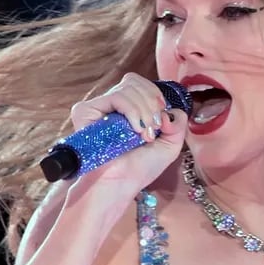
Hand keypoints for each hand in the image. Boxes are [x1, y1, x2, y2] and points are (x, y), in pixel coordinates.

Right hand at [67, 73, 187, 198]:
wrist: (120, 183)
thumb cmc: (139, 168)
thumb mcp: (170, 145)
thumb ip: (178, 123)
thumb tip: (172, 109)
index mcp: (126, 109)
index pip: (139, 83)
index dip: (154, 96)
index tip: (161, 120)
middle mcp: (110, 105)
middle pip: (134, 81)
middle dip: (152, 103)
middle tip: (152, 129)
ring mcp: (98, 107)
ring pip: (128, 88)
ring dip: (144, 111)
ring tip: (143, 134)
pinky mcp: (86, 111)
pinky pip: (117, 96)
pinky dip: (132, 111)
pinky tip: (133, 130)